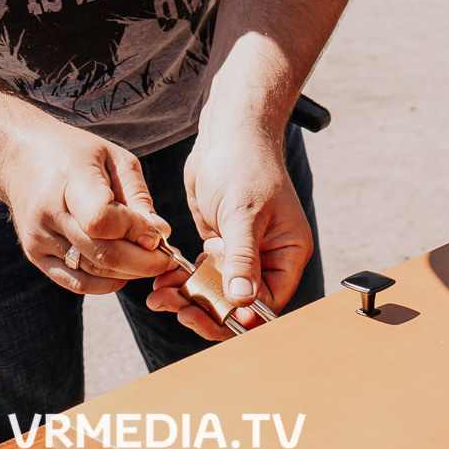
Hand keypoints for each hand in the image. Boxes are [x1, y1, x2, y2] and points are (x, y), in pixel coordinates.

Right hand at [0, 122, 172, 295]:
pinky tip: (122, 271)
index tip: (158, 233)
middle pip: (103, 253)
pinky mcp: (34, 255)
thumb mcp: (113, 159)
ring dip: (129, 273)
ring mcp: (38, 237)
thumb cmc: (75, 154)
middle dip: (143, 262)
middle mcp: (48, 212)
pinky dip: (106, 283)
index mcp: (69, 179)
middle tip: (167, 258)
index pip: (102, 219)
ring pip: (93, 272)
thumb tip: (161, 234)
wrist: (21, 158)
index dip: (135, 231)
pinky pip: (76, 283)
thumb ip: (138, 197)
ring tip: (147, 261)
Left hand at [148, 124, 313, 340]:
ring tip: (160, 296)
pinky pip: (203, 275)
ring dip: (189, 297)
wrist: (226, 132)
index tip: (205, 315)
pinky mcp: (219, 245)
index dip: (238, 316)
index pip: (268, 303)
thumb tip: (243, 300)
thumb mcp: (243, 212)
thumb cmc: (245, 163)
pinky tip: (164, 280)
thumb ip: (242, 258)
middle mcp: (268, 258)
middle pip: (241, 304)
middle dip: (207, 309)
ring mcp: (242, 253)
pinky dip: (184, 281)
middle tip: (176, 308)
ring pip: (218, 292)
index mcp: (288, 253)